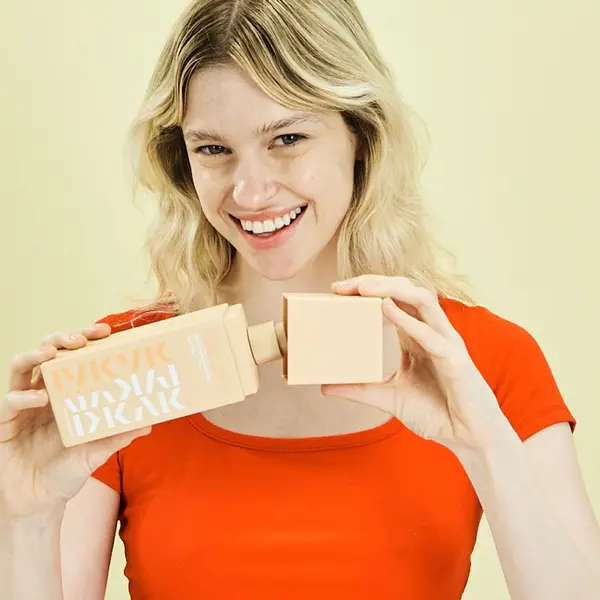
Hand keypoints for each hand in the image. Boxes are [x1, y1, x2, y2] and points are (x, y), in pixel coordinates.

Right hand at [0, 324, 150, 519]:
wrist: (38, 503)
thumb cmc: (67, 472)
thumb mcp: (96, 453)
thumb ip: (118, 437)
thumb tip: (149, 423)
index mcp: (66, 393)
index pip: (74, 357)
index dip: (87, 340)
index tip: (105, 331)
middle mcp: (43, 393)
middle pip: (47, 352)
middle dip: (61, 338)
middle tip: (79, 339)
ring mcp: (21, 406)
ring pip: (20, 367)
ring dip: (34, 354)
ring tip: (51, 353)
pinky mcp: (4, 424)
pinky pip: (8, 402)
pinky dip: (23, 397)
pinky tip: (40, 398)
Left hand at [322, 275, 509, 452]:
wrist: (469, 439)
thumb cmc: (436, 413)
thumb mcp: (388, 398)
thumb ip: (359, 390)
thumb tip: (324, 387)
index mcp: (416, 335)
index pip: (392, 300)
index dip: (367, 290)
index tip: (336, 291)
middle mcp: (431, 331)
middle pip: (404, 291)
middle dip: (374, 282)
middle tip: (342, 286)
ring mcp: (445, 342)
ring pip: (421, 300)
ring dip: (391, 289)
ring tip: (363, 287)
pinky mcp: (455, 359)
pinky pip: (430, 333)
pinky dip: (407, 319)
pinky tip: (386, 309)